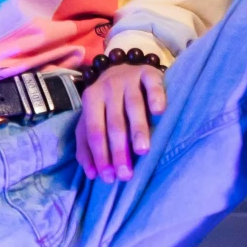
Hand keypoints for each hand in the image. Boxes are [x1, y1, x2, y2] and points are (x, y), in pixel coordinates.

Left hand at [76, 62, 166, 182]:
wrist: (124, 69)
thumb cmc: (108, 103)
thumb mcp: (92, 120)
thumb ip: (86, 145)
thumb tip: (91, 174)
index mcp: (90, 99)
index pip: (94, 131)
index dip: (100, 155)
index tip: (109, 178)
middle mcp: (108, 87)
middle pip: (114, 123)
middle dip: (119, 150)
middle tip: (126, 173)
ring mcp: (128, 78)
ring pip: (133, 106)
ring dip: (138, 129)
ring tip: (142, 150)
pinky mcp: (148, 72)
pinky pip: (152, 85)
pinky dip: (156, 98)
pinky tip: (159, 112)